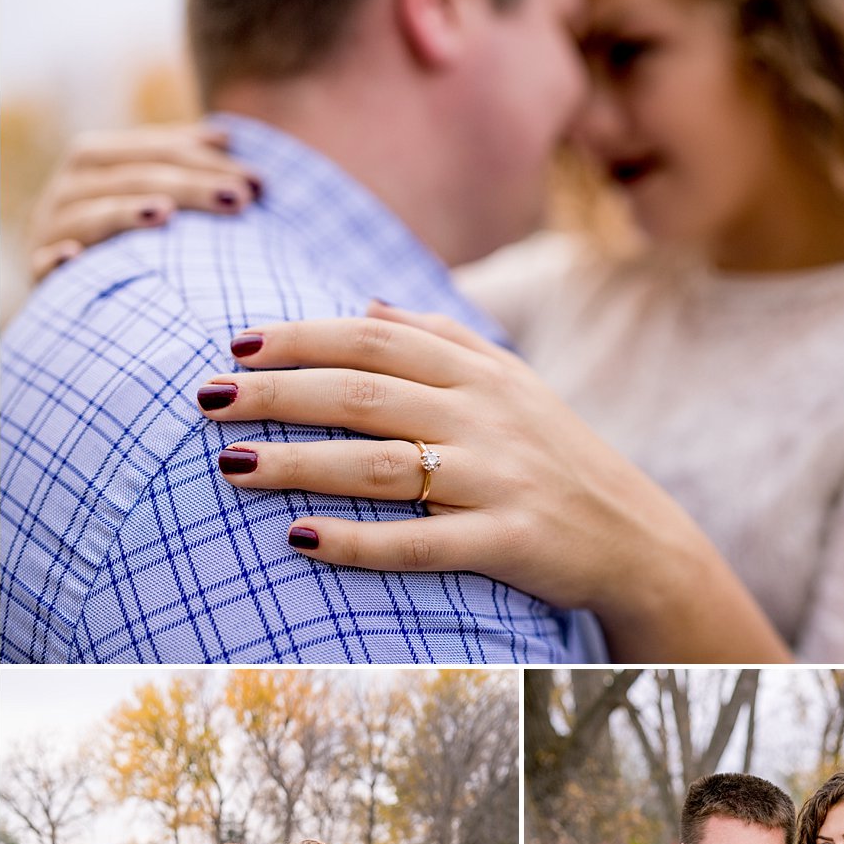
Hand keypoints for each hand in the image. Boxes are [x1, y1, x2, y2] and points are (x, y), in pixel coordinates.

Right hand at [28, 123, 258, 281]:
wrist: (68, 297)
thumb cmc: (121, 243)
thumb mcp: (146, 198)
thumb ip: (178, 168)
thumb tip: (226, 135)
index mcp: (96, 162)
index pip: (155, 150)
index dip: (206, 159)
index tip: (261, 182)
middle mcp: (69, 189)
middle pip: (131, 177)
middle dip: (188, 185)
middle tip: (241, 200)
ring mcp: (51, 230)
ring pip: (88, 214)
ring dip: (125, 212)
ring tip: (167, 213)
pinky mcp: (39, 274)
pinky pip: (45, 263)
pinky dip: (58, 258)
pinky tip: (77, 256)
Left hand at [195, 308, 788, 663]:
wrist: (636, 537)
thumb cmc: (558, 457)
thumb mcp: (512, 383)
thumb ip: (442, 338)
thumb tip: (365, 300)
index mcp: (481, 372)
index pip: (376, 340)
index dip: (302, 340)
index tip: (238, 347)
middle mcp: (485, 417)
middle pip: (364, 395)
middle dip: (280, 394)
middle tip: (207, 399)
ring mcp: (496, 480)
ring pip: (380, 465)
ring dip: (299, 465)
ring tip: (231, 466)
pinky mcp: (508, 542)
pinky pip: (421, 543)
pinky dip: (359, 543)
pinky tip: (301, 542)